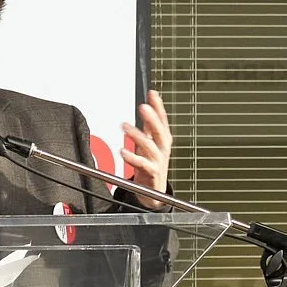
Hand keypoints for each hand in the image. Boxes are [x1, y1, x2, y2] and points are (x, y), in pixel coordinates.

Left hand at [122, 89, 172, 209]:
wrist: (153, 193)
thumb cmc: (150, 165)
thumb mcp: (149, 143)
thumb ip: (148, 127)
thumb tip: (147, 107)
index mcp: (163, 139)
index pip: (162, 120)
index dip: (158, 106)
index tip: (152, 93)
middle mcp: (163, 148)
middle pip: (159, 131)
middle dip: (152, 118)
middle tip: (143, 107)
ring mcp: (158, 161)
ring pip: (150, 146)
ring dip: (137, 135)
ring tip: (124, 126)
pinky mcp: (152, 173)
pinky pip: (142, 164)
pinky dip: (132, 158)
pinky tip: (123, 152)